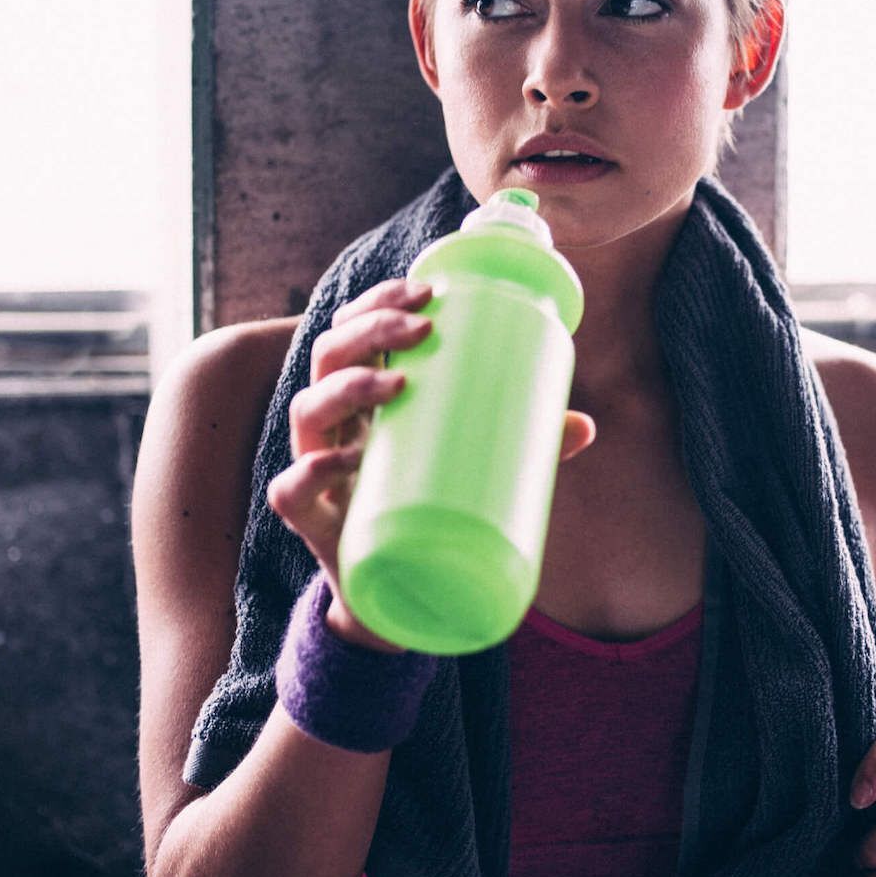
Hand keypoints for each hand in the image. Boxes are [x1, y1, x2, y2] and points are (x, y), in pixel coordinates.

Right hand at [266, 277, 596, 647]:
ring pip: (306, 408)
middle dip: (372, 328)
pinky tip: (345, 458)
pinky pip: (289, 490)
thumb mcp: (474, 463)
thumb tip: (586, 425)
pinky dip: (311, 471)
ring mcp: (314, 465)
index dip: (381, 299)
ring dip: (348, 385)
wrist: (394, 585)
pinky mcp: (310, 520)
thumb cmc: (429, 501)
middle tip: (423, 326)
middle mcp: (333, 420)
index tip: (429, 291)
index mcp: (364, 392)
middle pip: (330, 353)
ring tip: (398, 384)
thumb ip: (524, 445)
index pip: (354, 326)